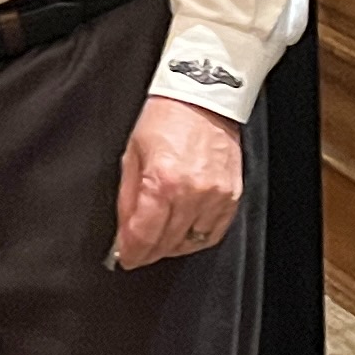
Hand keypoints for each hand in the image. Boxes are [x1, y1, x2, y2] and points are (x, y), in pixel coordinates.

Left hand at [113, 93, 244, 268]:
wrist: (202, 97)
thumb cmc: (165, 119)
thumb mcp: (132, 155)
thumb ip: (127, 199)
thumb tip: (124, 232)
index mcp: (162, 181)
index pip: (144, 236)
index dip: (131, 253)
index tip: (125, 257)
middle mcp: (191, 192)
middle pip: (166, 243)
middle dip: (148, 252)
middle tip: (138, 251)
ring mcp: (215, 196)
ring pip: (190, 242)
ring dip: (172, 246)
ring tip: (160, 239)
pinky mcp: (231, 195)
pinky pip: (214, 232)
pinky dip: (197, 237)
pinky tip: (184, 231)